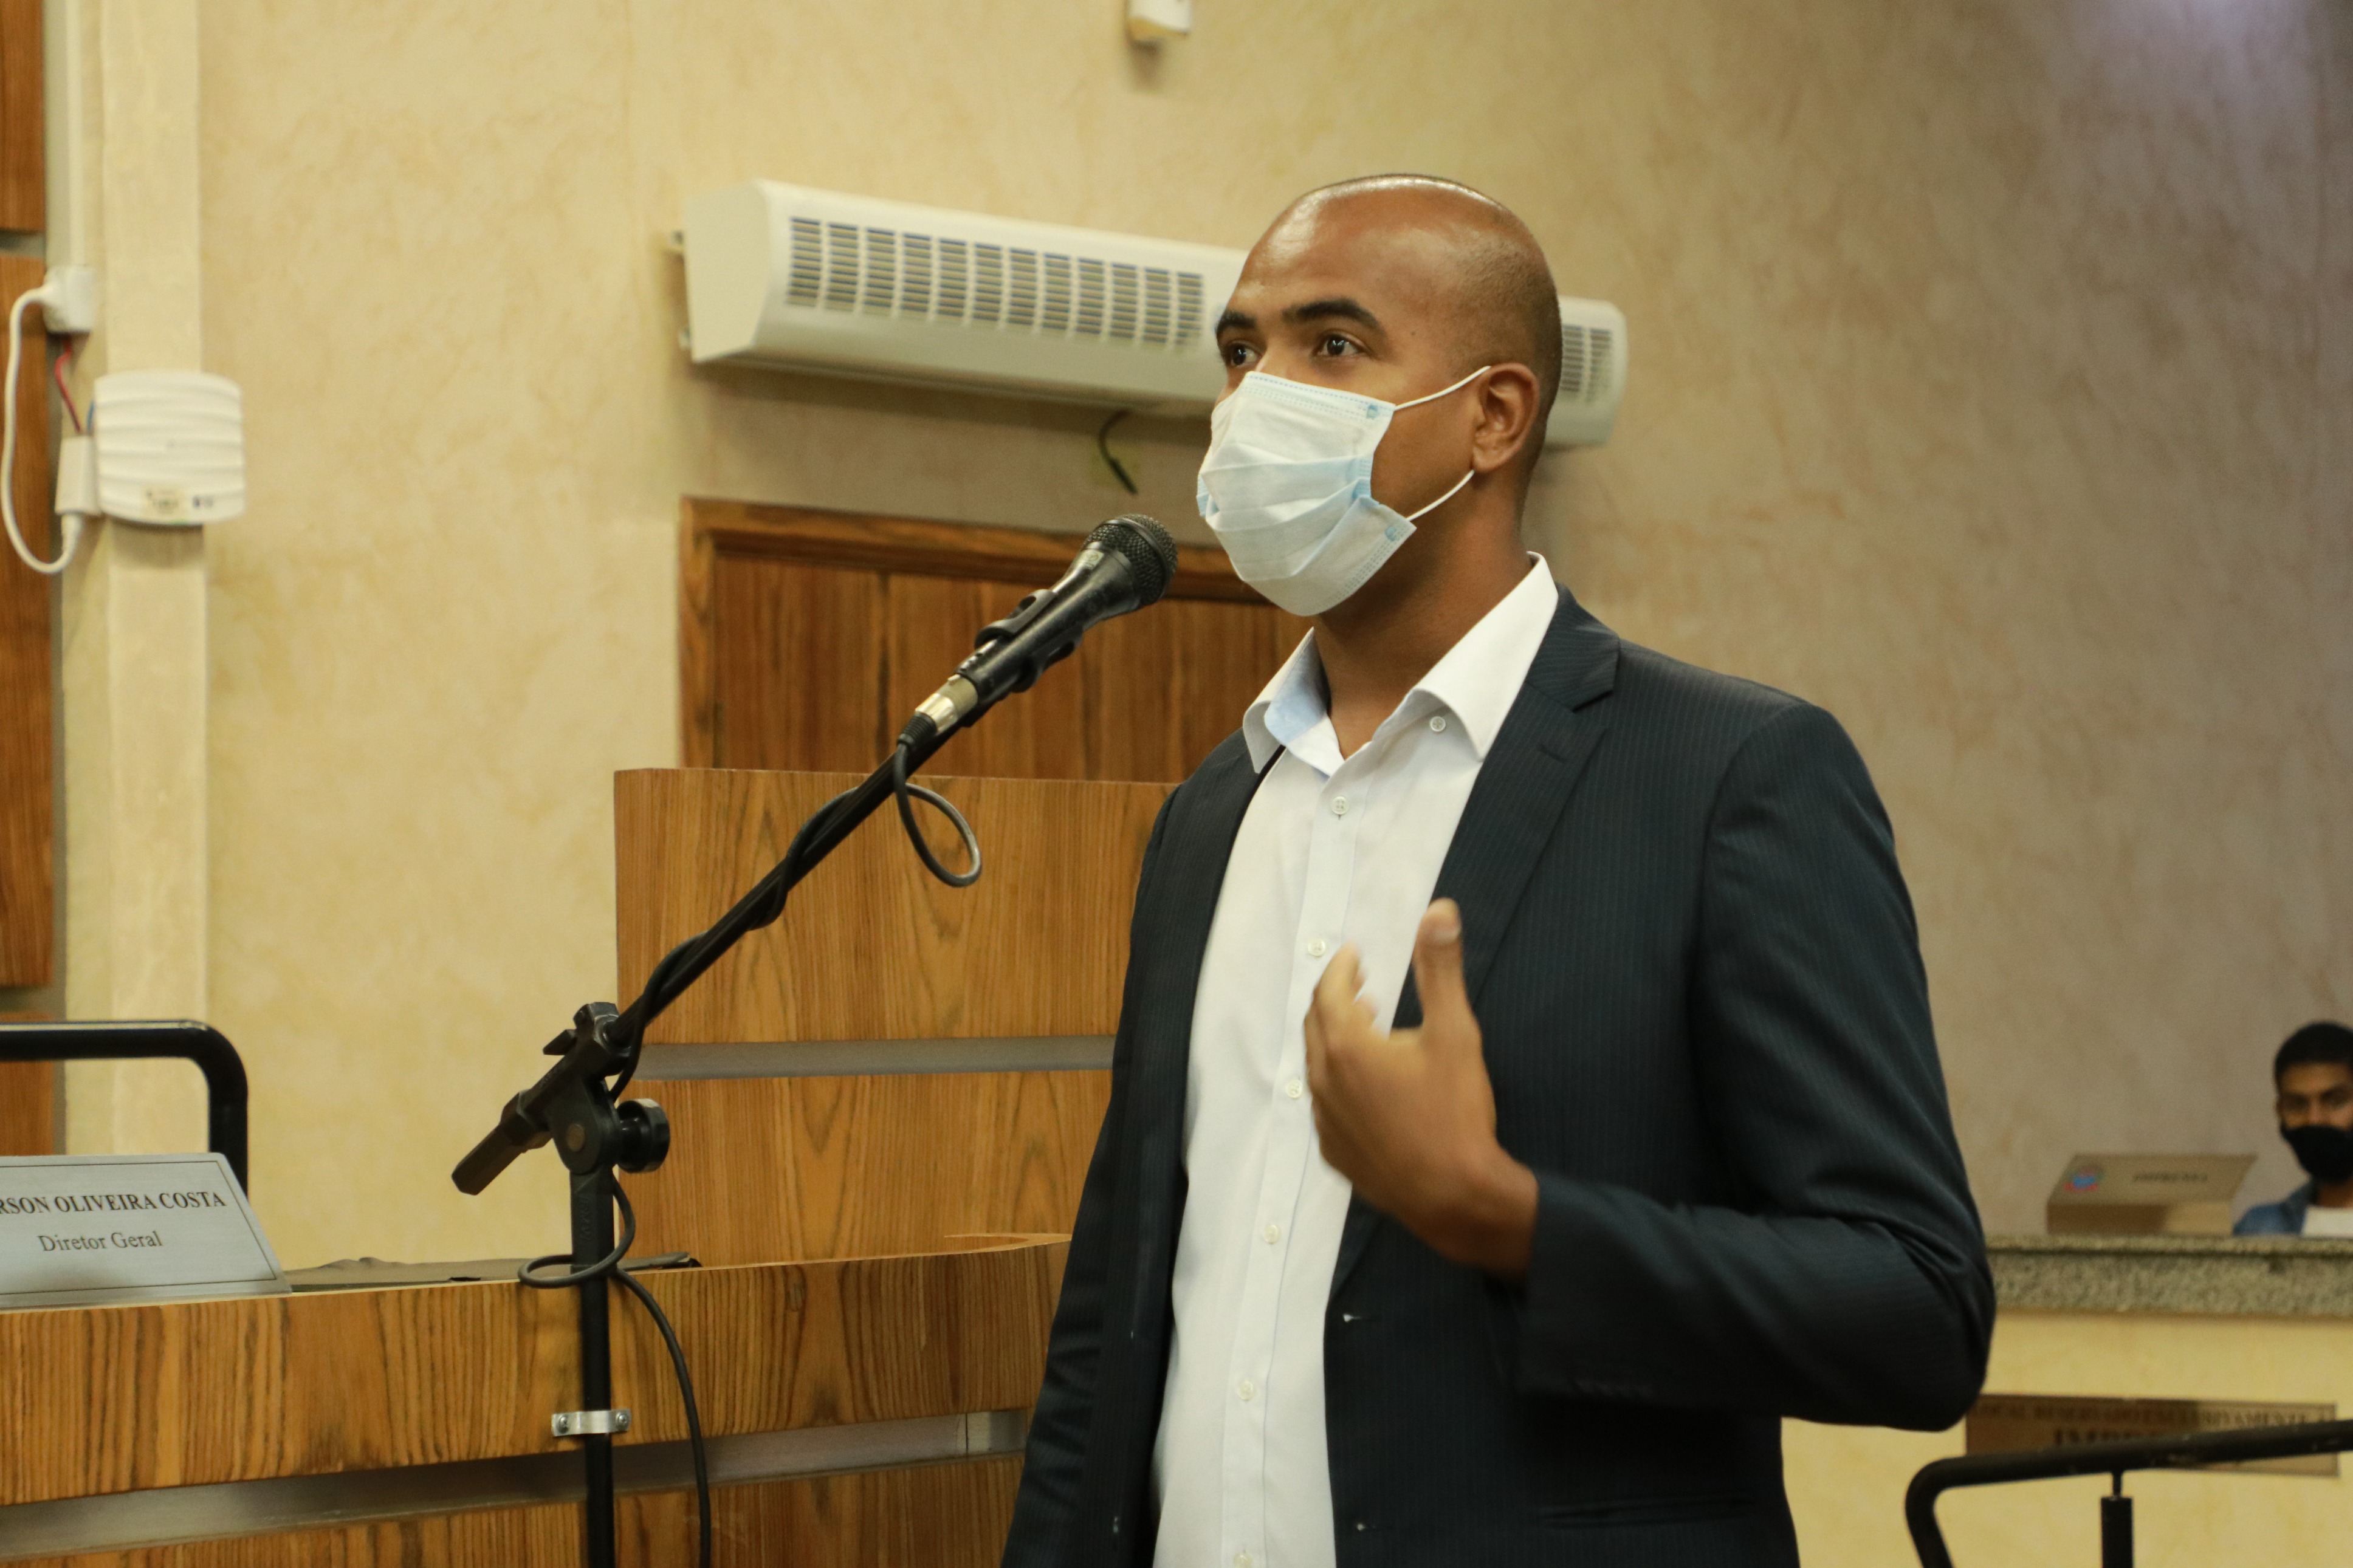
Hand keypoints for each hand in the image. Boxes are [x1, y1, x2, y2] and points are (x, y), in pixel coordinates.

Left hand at [1304, 899, 1537, 1280]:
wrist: (1454, 1197)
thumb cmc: (1455, 1113)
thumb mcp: (1455, 1033)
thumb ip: (1440, 970)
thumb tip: (1438, 910)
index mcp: (1346, 1047)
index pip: (1329, 991)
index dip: (1342, 968)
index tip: (1357, 954)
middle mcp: (1324, 1082)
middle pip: (1316, 1026)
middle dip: (1336, 999)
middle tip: (1363, 987)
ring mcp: (1326, 1122)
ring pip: (1319, 1067)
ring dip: (1338, 1041)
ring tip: (1370, 1032)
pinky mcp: (1335, 1153)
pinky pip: (1326, 1105)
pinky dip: (1340, 1081)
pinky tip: (1370, 1088)